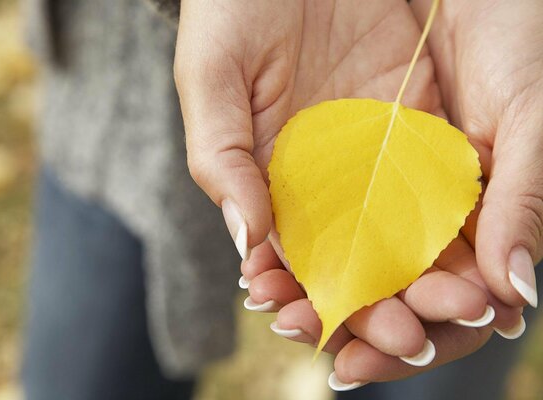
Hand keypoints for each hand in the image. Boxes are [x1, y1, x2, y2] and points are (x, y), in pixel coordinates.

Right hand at [175, 0, 520, 388]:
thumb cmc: (229, 9)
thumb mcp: (210, 79)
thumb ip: (221, 160)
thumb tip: (247, 240)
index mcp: (270, 179)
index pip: (292, 256)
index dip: (314, 299)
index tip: (338, 332)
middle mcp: (324, 176)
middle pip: (357, 254)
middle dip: (384, 302)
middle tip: (413, 336)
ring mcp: (373, 149)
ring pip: (407, 228)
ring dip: (431, 275)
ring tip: (458, 310)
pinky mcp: (417, 115)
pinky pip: (442, 175)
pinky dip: (462, 221)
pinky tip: (480, 259)